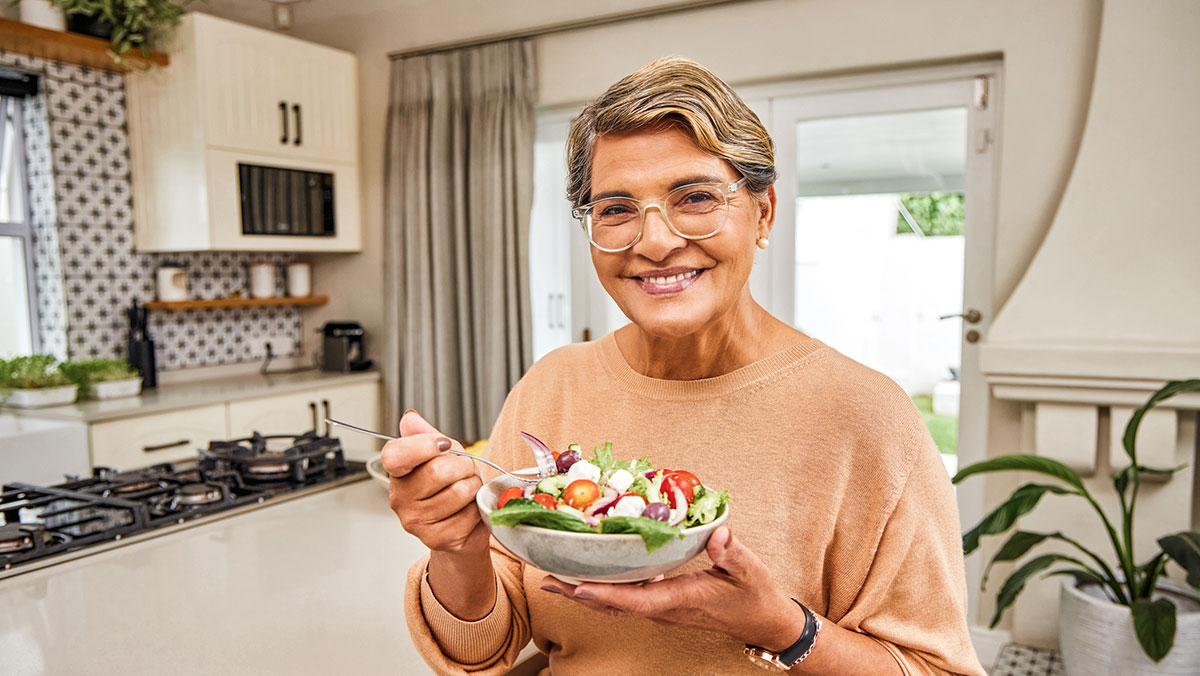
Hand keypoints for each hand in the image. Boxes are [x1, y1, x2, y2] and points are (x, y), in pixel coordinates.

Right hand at [381, 410, 488, 557]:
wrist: (462, 527)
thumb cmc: (451, 486)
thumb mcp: (441, 455)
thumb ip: (426, 435)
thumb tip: (410, 419)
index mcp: (397, 473)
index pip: (395, 454)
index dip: (424, 445)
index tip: (444, 444)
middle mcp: (400, 499)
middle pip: (438, 470)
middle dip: (463, 466)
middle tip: (464, 471)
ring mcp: (416, 521)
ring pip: (459, 491)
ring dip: (473, 487)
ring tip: (467, 491)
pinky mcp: (438, 538)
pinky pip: (469, 513)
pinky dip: (477, 508)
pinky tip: (468, 510)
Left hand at [540, 527, 806, 650]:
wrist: (764, 621)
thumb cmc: (756, 596)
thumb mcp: (750, 569)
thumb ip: (732, 551)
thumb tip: (717, 534)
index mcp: (680, 600)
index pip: (636, 601)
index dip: (605, 594)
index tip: (577, 586)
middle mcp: (665, 608)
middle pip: (613, 606)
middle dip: (579, 594)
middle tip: (547, 579)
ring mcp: (663, 609)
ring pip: (616, 605)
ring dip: (585, 594)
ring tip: (556, 580)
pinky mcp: (665, 605)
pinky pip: (627, 601)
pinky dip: (603, 591)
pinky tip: (590, 579)